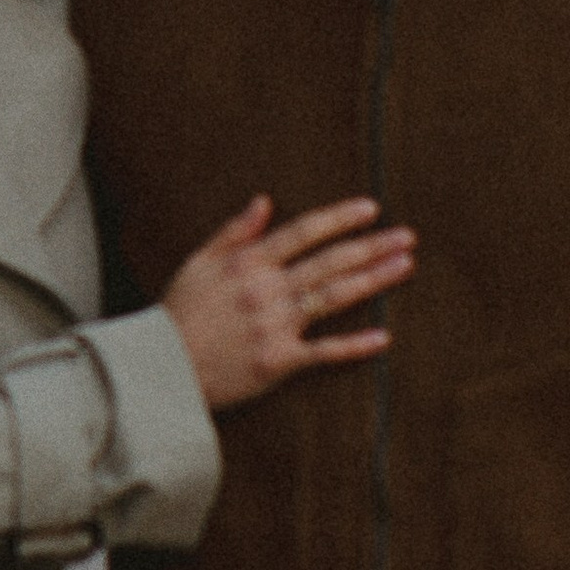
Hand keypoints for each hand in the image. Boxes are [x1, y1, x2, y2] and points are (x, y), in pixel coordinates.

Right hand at [162, 194, 415, 413]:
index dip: (339, 218)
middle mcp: (267, 290)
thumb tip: (264, 200)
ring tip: (405, 266)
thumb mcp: (198, 262)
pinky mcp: (279, 361)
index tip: (370, 208)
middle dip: (371, 246)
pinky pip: (323, 352)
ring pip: (333, 297)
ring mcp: (275, 326)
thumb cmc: (178, 314)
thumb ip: (233, 231)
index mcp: (248, 263)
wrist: (163, 368)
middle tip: (407, 237)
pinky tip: (383, 336)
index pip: (303, 232)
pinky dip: (353, 345)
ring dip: (373, 281)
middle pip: (329, 262)